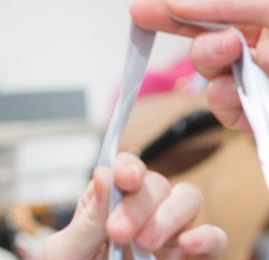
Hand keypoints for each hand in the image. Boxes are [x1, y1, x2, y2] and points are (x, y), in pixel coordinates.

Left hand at [36, 153, 225, 259]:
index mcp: (100, 215)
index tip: (124, 178)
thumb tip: (103, 173)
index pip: (121, 175)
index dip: (126, 168)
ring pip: (187, 202)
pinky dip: (205, 236)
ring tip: (143, 245)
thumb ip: (84, 221)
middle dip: (140, 202)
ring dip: (169, 214)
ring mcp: (164, 246)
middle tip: (119, 234)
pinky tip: (185, 246)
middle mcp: (135, 223)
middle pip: (156, 185)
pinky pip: (212, 240)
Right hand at [131, 0, 268, 131]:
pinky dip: (227, 102)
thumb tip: (178, 3)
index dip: (172, 10)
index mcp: (259, 18)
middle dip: (205, 47)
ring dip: (219, 72)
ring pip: (207, 76)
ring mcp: (250, 81)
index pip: (208, 11)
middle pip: (203, 44)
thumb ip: (228, 3)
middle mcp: (253, 49)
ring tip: (254, 66)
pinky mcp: (249, 112)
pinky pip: (219, 107)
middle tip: (226, 48)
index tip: (139, 11)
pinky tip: (246, 96)